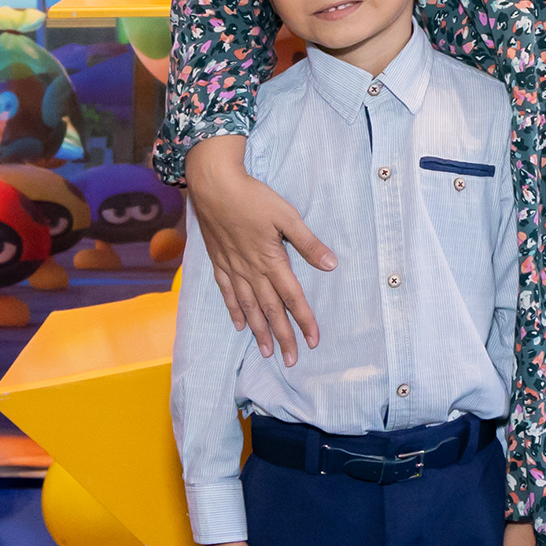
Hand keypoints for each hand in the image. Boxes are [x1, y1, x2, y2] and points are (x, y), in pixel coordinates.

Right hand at [189, 145, 329, 364]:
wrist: (214, 185)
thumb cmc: (252, 197)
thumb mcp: (287, 215)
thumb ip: (308, 243)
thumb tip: (331, 264)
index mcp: (271, 260)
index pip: (292, 298)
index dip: (304, 320)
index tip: (313, 341)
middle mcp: (251, 271)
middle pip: (271, 310)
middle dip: (283, 336)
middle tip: (291, 360)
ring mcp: (233, 268)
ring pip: (248, 307)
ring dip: (259, 331)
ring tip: (267, 352)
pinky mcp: (219, 262)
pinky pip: (228, 293)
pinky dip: (235, 310)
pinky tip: (240, 324)